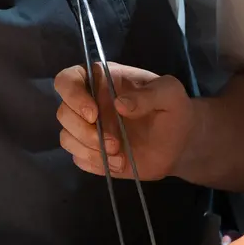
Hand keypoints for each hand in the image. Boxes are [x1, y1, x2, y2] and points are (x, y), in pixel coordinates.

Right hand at [54, 63, 194, 179]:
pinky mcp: (91, 152)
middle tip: (115, 143)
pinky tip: (118, 164)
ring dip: (89, 149)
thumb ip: (149, 94)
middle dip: (85, 132)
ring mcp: (88, 129)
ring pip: (66, 137)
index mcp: (101, 80)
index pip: (67, 80)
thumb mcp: (170, 93)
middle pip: (63, 113)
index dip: (73, 95)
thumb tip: (120, 104)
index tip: (94, 113)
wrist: (180, 143)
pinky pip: (77, 157)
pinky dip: (95, 162)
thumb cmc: (173, 110)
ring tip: (119, 156)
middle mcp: (88, 102)